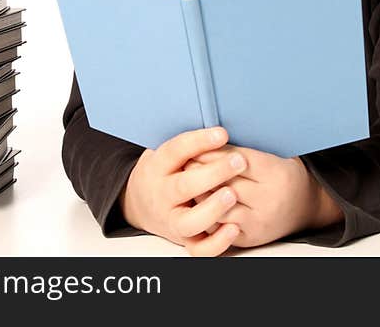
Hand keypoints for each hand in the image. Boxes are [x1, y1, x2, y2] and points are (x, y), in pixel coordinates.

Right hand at [118, 127, 247, 256]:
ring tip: (232, 194)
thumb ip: (192, 145)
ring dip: (212, 209)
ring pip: (189, 222)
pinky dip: (216, 243)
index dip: (199, 142)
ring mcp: (173, 220)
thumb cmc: (168, 171)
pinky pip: (199, 249)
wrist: (141, 203)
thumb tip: (222, 130)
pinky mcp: (184, 240)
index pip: (176, 151)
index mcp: (159, 167)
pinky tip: (234, 228)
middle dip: (212, 174)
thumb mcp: (170, 154)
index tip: (222, 133)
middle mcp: (163, 195)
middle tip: (238, 161)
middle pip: (183, 187)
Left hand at [186, 146, 343, 248]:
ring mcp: (259, 222)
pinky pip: (219, 228)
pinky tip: (197, 203)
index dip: (214, 152)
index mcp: (277, 174)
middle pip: (225, 184)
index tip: (197, 145)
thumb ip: (253, 145)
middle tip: (185, 161)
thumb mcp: (279, 154)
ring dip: (199, 195)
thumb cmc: (285, 175)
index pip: (237, 160)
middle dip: (201, 172)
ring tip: (187, 182)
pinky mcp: (249, 238)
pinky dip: (205, 215)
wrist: (306, 208)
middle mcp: (269, 200)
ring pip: (218, 209)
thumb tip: (217, 131)